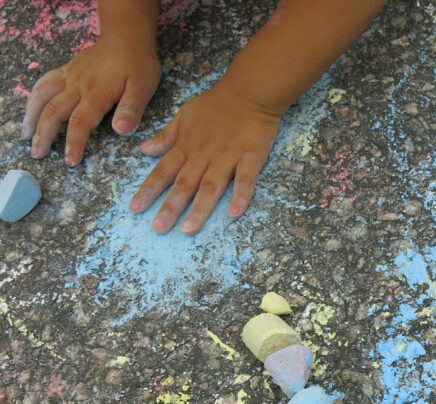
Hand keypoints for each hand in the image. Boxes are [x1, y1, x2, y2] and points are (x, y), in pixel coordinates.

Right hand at [23, 39, 159, 165]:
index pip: (80, 123)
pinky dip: (34, 97)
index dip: (74, 143)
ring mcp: (69, 77)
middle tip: (38, 155)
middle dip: (44, 136)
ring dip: (32, 117)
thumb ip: (132, 109)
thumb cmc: (138, 64)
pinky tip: (31, 109)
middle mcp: (78, 86)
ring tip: (27, 136)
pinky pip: (44, 83)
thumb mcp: (143, 87)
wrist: (127, 37)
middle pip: (54, 112)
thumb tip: (122, 131)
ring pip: (42, 97)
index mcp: (97, 94)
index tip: (70, 161)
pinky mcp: (66, 70)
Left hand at [129, 82, 280, 233]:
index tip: (135, 208)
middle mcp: (203, 156)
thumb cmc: (216, 104)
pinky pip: (245, 179)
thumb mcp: (184, 115)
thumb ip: (166, 136)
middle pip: (185, 184)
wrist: (248, 92)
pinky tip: (234, 213)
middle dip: (171, 207)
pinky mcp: (250, 158)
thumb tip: (144, 149)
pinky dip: (240, 195)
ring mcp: (227, 158)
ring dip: (200, 208)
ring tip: (188, 229)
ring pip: (211, 186)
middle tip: (159, 228)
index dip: (149, 189)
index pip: (163, 171)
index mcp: (186, 147)